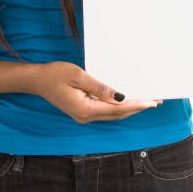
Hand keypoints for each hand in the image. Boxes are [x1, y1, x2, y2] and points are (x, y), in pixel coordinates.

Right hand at [30, 61, 161, 123]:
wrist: (37, 80)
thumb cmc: (55, 74)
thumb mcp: (79, 76)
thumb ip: (100, 88)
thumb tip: (120, 97)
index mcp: (85, 109)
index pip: (117, 109)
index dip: (136, 105)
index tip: (151, 102)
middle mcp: (85, 116)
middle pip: (117, 115)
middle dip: (138, 108)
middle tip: (155, 102)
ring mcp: (84, 115)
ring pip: (113, 115)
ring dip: (130, 109)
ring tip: (147, 102)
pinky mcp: (83, 111)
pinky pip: (106, 111)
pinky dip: (119, 108)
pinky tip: (128, 102)